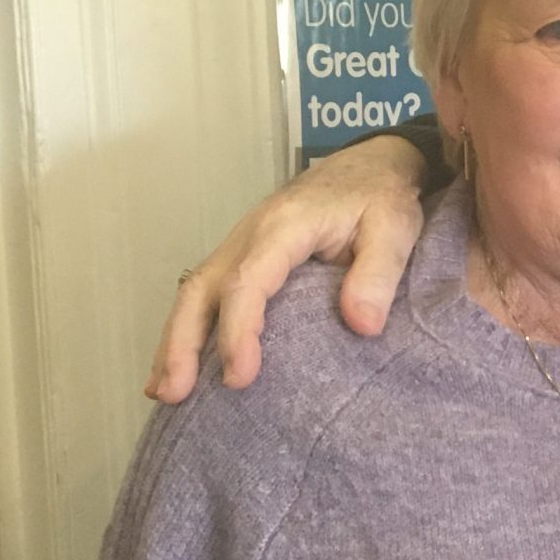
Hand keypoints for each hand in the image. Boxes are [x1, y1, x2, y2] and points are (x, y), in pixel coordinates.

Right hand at [149, 133, 429, 401]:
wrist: (371, 164)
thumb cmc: (381, 196)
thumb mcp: (395, 228)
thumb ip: (379, 273)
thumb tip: (362, 325)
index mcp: (284, 227)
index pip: (247, 282)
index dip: (239, 332)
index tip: (240, 377)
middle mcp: (250, 234)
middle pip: (201, 289)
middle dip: (182, 343)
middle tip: (173, 394)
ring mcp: (241, 244)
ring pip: (194, 293)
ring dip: (175, 342)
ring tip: (165, 393)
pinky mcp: (243, 256)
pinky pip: (206, 293)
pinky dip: (189, 329)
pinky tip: (182, 367)